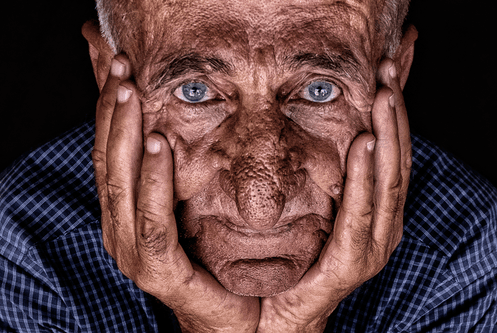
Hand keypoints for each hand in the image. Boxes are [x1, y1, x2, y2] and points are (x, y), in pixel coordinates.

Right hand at [92, 54, 259, 332]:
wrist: (237, 320)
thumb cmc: (217, 261)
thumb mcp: (195, 205)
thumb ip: (180, 170)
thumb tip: (177, 120)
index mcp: (127, 213)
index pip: (111, 153)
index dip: (111, 108)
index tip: (120, 64)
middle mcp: (122, 230)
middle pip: (109, 162)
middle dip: (113, 111)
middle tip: (120, 65)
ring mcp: (135, 253)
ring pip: (121, 186)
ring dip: (125, 136)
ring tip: (132, 92)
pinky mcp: (157, 272)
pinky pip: (153, 222)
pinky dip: (153, 183)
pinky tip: (160, 146)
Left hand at [257, 58, 411, 331]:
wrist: (279, 317)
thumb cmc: (294, 262)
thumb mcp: (312, 210)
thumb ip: (326, 179)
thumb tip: (319, 132)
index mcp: (374, 213)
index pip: (388, 156)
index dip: (392, 114)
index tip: (385, 72)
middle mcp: (381, 226)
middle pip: (394, 161)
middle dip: (395, 115)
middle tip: (388, 70)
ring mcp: (372, 244)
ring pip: (387, 181)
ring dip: (388, 135)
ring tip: (384, 96)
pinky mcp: (353, 260)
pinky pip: (362, 212)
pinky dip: (365, 177)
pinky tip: (364, 143)